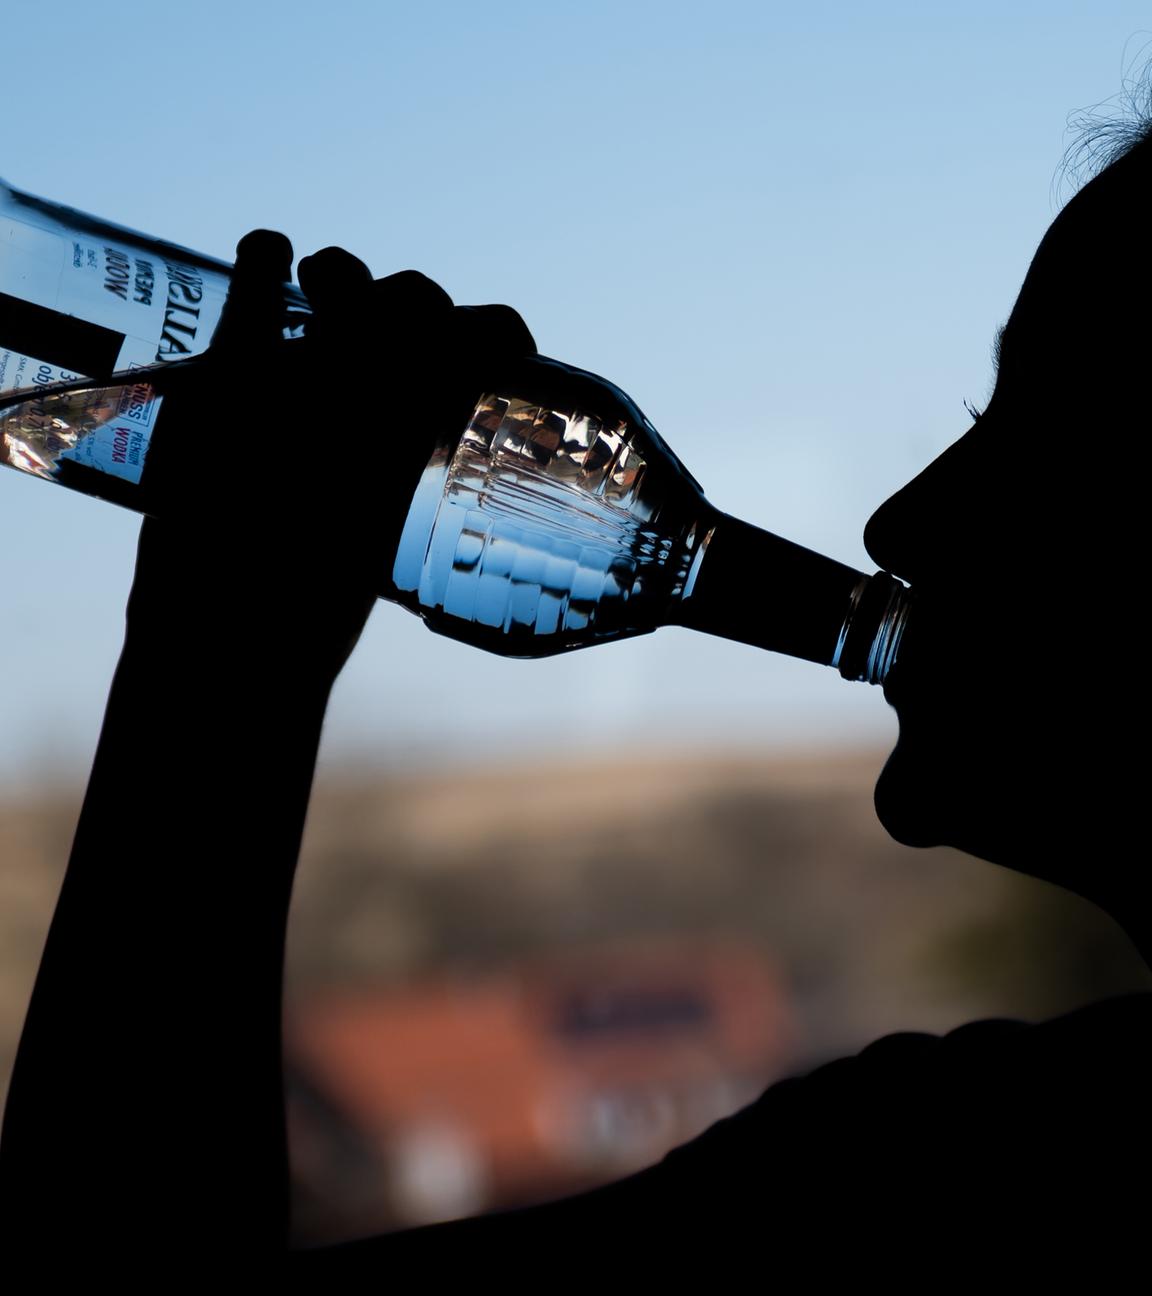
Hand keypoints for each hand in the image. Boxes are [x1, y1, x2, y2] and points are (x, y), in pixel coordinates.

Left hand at [126, 231, 536, 680]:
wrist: (229, 632)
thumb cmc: (311, 618)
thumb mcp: (380, 554)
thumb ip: (396, 497)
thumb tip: (404, 476)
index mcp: (424, 428)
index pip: (479, 337)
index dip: (496, 330)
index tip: (505, 346)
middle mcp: (375, 384)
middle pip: (411, 299)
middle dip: (414, 303)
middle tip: (392, 338)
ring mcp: (305, 365)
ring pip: (344, 274)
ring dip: (345, 273)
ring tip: (327, 291)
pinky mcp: (233, 367)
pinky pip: (252, 277)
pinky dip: (260, 253)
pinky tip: (267, 255)